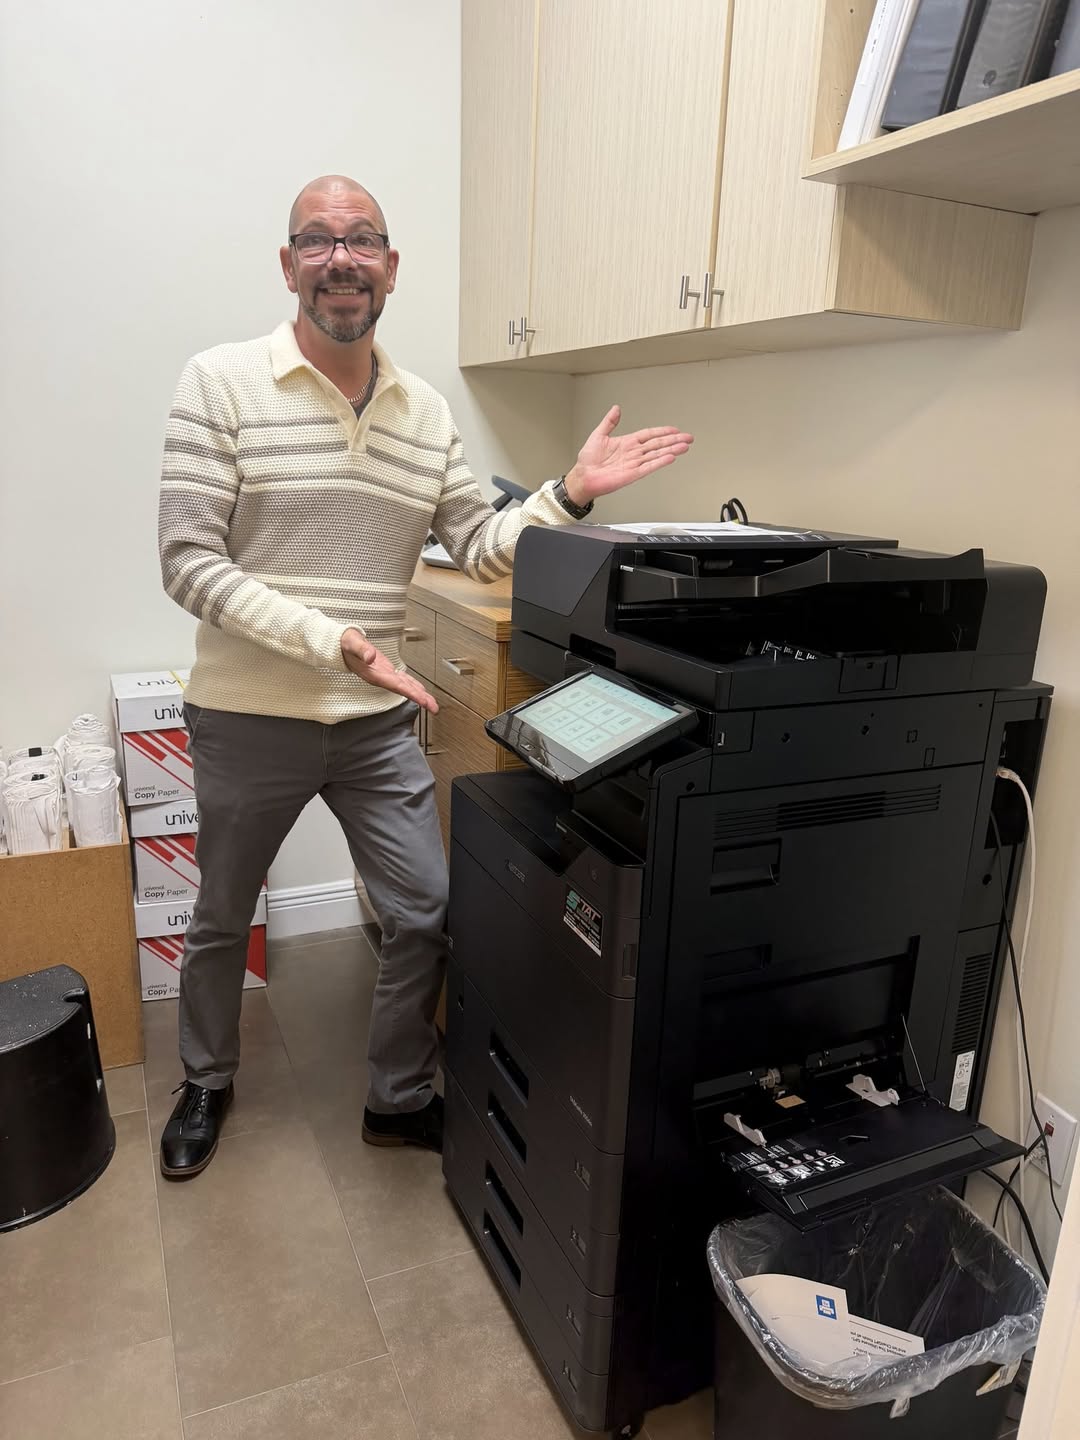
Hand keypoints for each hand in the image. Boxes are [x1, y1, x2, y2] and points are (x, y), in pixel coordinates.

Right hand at [341, 629, 438, 713]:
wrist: (338, 646)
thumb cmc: (345, 644)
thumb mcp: (352, 643)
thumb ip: (362, 649)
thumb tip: (371, 657)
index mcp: (375, 674)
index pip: (397, 686)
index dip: (412, 694)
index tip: (423, 701)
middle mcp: (381, 677)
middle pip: (404, 690)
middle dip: (420, 699)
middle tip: (434, 708)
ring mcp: (383, 675)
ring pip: (405, 687)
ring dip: (419, 694)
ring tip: (431, 702)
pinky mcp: (385, 670)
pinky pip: (401, 680)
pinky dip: (412, 685)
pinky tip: (419, 689)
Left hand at [563, 404, 693, 506]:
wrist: (582, 477)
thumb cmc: (588, 460)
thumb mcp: (598, 435)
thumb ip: (609, 422)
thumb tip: (616, 409)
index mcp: (627, 443)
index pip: (649, 435)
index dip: (662, 431)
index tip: (675, 430)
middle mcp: (633, 453)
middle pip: (657, 444)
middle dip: (674, 440)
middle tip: (688, 438)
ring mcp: (634, 464)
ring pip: (656, 454)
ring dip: (671, 450)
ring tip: (684, 446)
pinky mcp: (632, 474)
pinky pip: (648, 467)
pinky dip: (659, 462)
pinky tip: (670, 457)